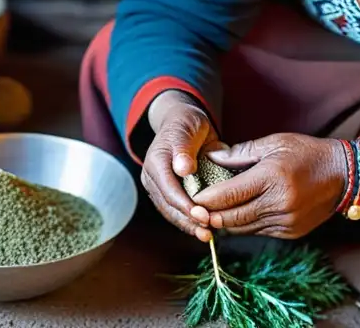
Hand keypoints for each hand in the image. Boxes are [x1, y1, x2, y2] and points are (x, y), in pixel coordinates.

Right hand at [141, 90, 223, 242]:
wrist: (184, 122)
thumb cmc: (186, 123)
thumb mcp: (187, 129)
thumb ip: (183, 148)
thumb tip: (183, 168)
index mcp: (155, 161)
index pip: (168, 189)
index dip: (184, 205)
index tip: (203, 216)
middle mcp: (152, 176)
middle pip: (167, 205)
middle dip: (187, 221)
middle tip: (207, 232)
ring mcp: (158, 186)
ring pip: (170, 212)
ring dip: (187, 226)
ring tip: (206, 236)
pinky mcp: (167, 192)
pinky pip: (175, 211)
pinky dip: (188, 221)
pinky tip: (203, 229)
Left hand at [191, 134, 345, 238]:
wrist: (344, 175)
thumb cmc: (306, 153)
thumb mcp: (273, 143)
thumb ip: (239, 153)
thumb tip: (210, 158)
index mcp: (272, 178)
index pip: (229, 195)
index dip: (206, 199)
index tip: (191, 197)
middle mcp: (279, 203)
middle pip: (233, 217)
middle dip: (210, 215)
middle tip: (193, 209)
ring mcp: (286, 221)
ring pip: (243, 228)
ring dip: (225, 223)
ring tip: (208, 213)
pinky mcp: (291, 232)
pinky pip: (258, 231)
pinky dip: (244, 225)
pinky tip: (234, 215)